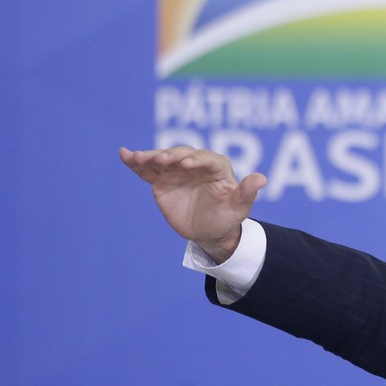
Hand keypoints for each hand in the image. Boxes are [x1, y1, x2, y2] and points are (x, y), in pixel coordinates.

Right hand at [119, 146, 265, 262]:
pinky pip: (148, 169)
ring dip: (150, 156)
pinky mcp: (162, 180)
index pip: (207, 159)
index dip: (197, 159)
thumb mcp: (239, 208)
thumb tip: (262, 178)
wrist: (210, 231)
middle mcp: (196, 164)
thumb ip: (247, 193)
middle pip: (182, 154)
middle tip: (163, 160)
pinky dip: (136, 162)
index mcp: (217, 168)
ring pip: (163, 159)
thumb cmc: (227, 218)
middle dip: (172, 156)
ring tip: (136, 157)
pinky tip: (124, 155)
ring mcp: (177, 171)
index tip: (186, 164)